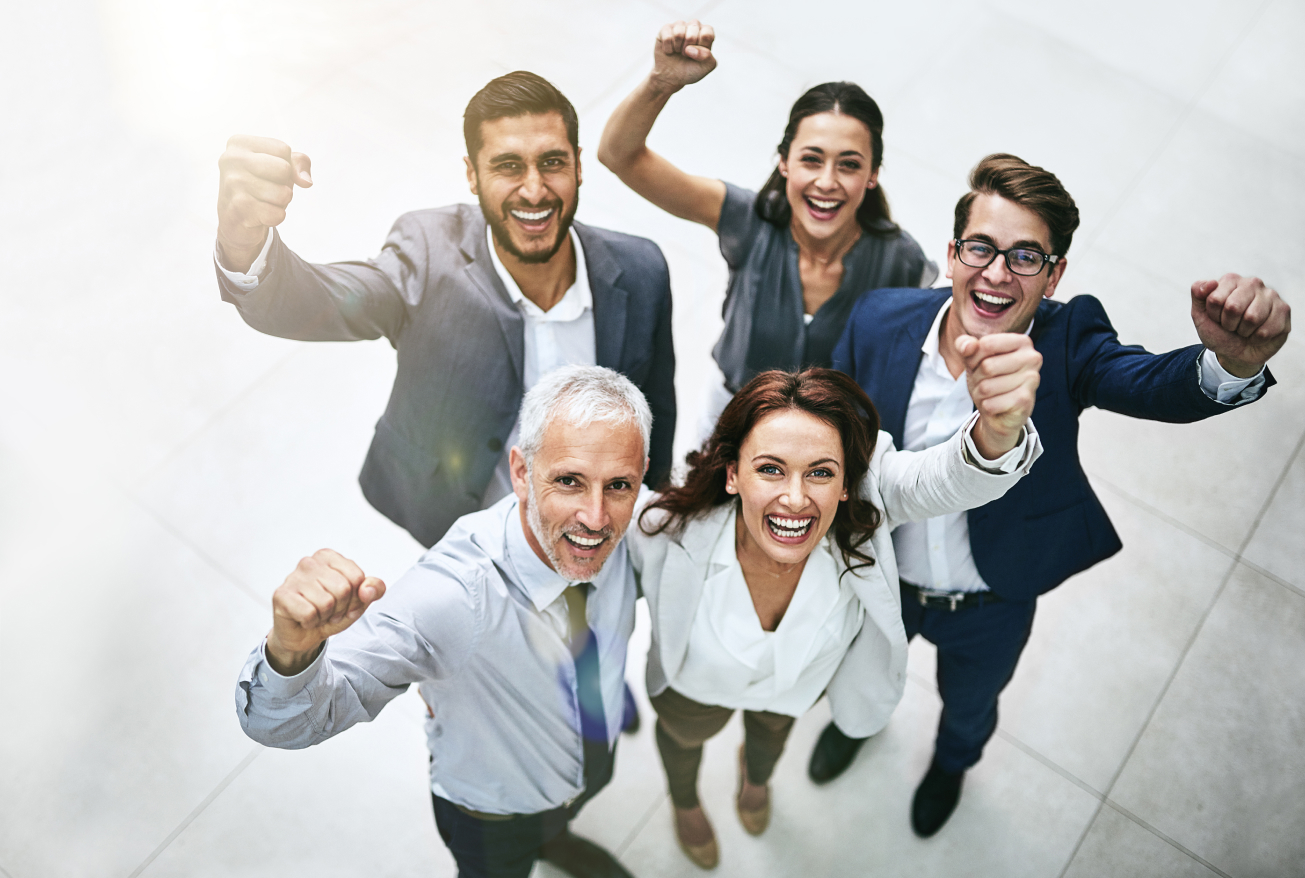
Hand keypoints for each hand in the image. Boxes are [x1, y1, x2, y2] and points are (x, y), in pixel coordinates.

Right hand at [216, 134, 312, 272]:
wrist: (235, 220)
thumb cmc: (259, 188)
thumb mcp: (280, 167)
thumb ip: (299, 163)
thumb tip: (306, 181)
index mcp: (239, 143)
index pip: (283, 150)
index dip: (286, 167)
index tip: (268, 175)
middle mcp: (231, 159)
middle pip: (284, 169)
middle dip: (285, 184)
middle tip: (268, 190)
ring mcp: (232, 183)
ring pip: (283, 194)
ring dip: (281, 203)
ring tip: (263, 202)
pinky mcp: (238, 208)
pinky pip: (277, 214)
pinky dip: (275, 218)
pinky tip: (260, 215)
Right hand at [266, 549, 384, 675]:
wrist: (304, 635)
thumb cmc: (331, 612)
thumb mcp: (359, 601)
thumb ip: (374, 589)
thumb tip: (368, 589)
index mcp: (329, 557)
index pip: (357, 577)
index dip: (355, 597)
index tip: (343, 602)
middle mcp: (309, 562)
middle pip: (343, 589)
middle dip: (340, 608)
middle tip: (328, 611)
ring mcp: (293, 577)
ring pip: (326, 602)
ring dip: (325, 616)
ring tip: (316, 614)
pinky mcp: (281, 595)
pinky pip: (309, 613)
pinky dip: (311, 622)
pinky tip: (304, 619)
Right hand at [650, 20, 716, 94]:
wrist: (672, 77)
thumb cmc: (691, 70)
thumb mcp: (706, 67)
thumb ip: (707, 56)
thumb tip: (690, 48)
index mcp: (706, 32)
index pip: (707, 34)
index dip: (701, 47)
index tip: (698, 55)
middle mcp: (694, 26)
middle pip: (692, 33)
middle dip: (688, 49)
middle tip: (686, 54)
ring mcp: (679, 26)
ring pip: (679, 33)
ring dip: (678, 48)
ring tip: (678, 51)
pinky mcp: (666, 29)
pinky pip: (667, 37)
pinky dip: (668, 49)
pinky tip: (669, 51)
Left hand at [957, 333, 1041, 458]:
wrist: (1000, 412)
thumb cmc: (988, 379)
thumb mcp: (973, 358)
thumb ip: (965, 345)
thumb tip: (966, 346)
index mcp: (1022, 341)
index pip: (986, 344)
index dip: (974, 358)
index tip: (980, 365)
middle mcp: (1032, 358)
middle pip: (987, 366)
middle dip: (977, 378)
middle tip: (984, 383)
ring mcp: (1032, 379)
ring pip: (986, 387)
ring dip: (980, 394)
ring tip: (990, 394)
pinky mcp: (1026, 401)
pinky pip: (991, 404)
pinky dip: (987, 406)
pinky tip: (996, 405)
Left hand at [1191, 273, 1290, 377]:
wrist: (1235, 353)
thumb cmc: (1219, 331)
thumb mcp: (1200, 315)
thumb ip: (1198, 293)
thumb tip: (1211, 282)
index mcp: (1230, 280)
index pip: (1215, 298)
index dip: (1214, 315)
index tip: (1217, 317)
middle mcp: (1252, 283)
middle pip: (1233, 307)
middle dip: (1228, 323)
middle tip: (1231, 325)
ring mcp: (1270, 295)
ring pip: (1252, 318)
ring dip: (1243, 331)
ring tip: (1244, 329)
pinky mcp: (1284, 310)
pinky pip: (1266, 329)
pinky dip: (1257, 338)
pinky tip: (1257, 334)